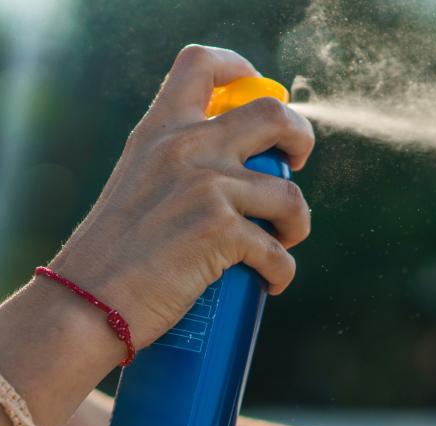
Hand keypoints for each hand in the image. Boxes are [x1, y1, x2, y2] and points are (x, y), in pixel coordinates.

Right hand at [47, 45, 314, 348]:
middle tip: (295, 167)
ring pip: (291, 195)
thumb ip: (178, 164)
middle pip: (273, 114)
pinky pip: (279, 251)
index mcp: (160, 130)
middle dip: (301, 138)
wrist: (86, 304)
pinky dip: (282, 272)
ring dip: (298, 225)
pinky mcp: (220, 230)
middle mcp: (186, 148)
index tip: (259, 92)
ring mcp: (205, 187)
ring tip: (281, 243)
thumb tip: (236, 170)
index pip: (201, 64)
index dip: (241, 70)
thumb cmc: (114, 254)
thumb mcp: (138, 182)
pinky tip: (270, 282)